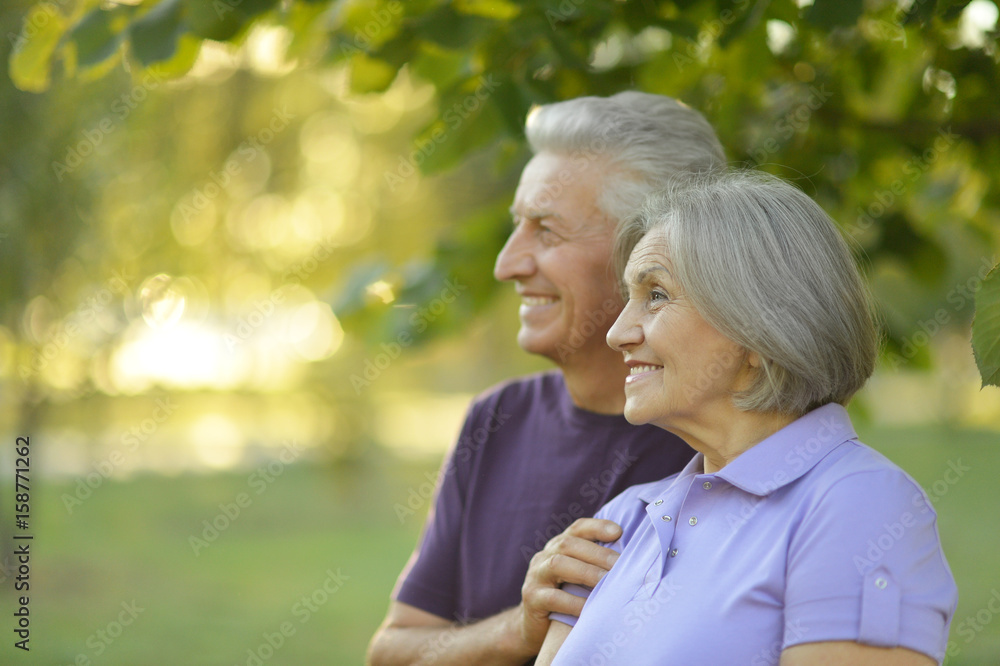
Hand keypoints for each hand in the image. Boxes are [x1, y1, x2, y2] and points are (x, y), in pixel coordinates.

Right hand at [515, 518, 622, 653]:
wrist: (534, 628)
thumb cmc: (566, 600)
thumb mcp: (578, 579)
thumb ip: (595, 567)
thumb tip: (633, 562)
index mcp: (558, 547)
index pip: (577, 528)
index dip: (597, 526)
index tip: (618, 532)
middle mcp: (544, 556)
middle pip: (568, 544)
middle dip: (597, 553)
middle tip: (620, 565)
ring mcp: (535, 576)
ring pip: (557, 564)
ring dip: (585, 572)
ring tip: (606, 582)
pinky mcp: (531, 598)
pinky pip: (552, 597)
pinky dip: (573, 601)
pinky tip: (590, 608)